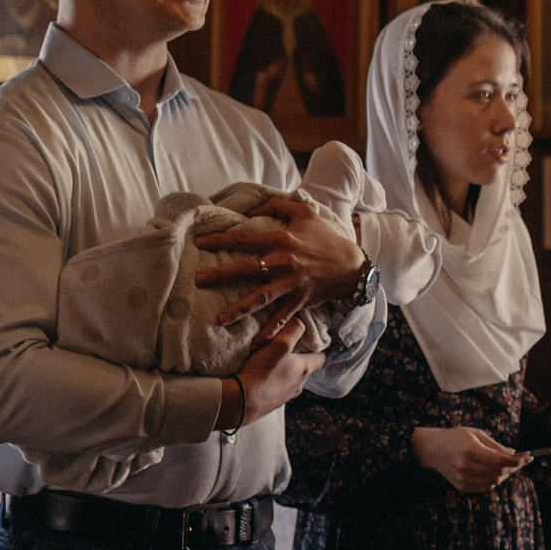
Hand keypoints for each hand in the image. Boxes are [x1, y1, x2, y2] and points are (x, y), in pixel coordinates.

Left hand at [195, 195, 368, 325]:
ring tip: (219, 318)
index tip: (199, 244)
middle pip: (246, 269)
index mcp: (282, 240)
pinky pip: (282, 318)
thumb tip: (251, 210)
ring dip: (239, 309)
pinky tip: (256, 344)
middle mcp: (284, 262)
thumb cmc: (325, 237)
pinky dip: (270, 331)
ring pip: (261, 297)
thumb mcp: (305, 212)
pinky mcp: (300, 300)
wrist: (352, 265)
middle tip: (198, 280)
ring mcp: (291, 284)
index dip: (220, 240)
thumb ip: (277, 206)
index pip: (244, 239)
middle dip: (220, 275)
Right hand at [234, 319, 325, 425]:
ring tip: (271, 364)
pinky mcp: (270, 404)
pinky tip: (260, 378)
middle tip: (288, 351)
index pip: (320, 359)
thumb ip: (292, 331)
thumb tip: (300, 322)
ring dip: (283, 372)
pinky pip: (275, 390)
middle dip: (298, 361)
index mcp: (304, 370)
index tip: (315, 344)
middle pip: (303, 370)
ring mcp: (284, 397)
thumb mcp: (280, 344)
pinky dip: (271, 383)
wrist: (241, 402)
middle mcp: (298, 386)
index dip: (319, 350)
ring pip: (289, 381)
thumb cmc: (263, 371)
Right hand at [413, 426, 529, 493]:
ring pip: (494, 481)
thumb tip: (514, 454)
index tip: (528, 457)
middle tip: (522, 461)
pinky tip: (495, 472)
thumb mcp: (476, 434)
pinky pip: (485, 487)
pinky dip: (494, 480)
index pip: (500, 460)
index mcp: (470, 450)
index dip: (517, 460)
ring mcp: (462, 478)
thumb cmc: (455, 437)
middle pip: (499, 472)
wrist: (431, 449)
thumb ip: (495, 446)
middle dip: (514, 467)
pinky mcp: (461, 486)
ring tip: (508, 465)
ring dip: (505, 474)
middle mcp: (466, 466)